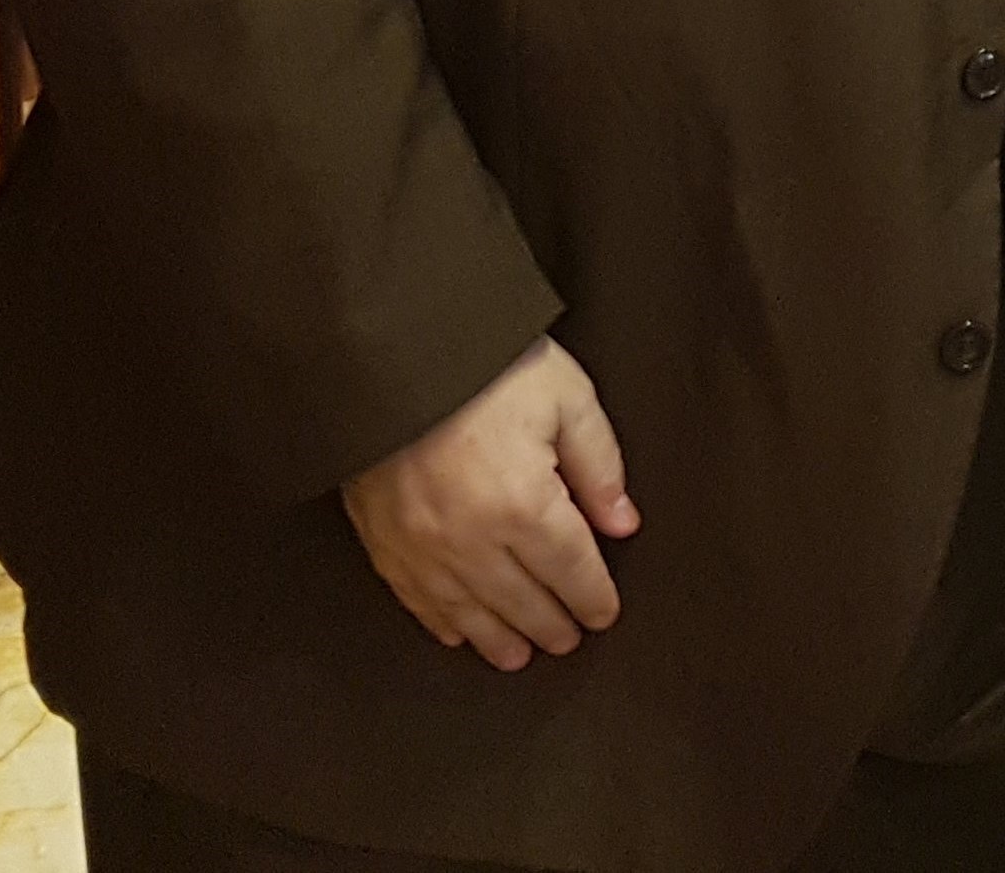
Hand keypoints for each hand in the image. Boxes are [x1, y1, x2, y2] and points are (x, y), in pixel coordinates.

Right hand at [341, 338, 640, 670]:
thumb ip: (599, 465)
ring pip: (469, 611)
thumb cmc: (487, 366)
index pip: (570, 569)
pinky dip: (442, 620)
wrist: (393, 349)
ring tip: (520, 655)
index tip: (603, 614)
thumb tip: (621, 523)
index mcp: (524, 504)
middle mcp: (471, 538)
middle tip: (568, 641)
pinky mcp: (382, 540)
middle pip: (522, 599)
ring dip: (499, 637)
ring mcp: (421, 545)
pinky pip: (416, 598)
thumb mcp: (566, 398)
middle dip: (551, 624)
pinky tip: (458, 632)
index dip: (592, 597)